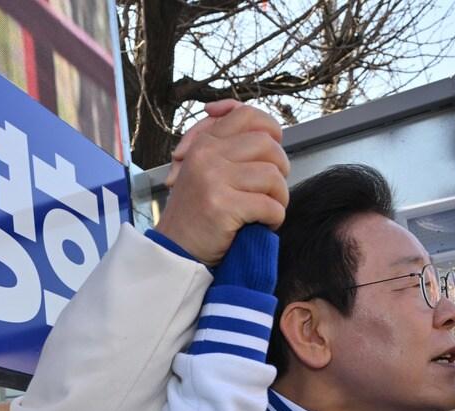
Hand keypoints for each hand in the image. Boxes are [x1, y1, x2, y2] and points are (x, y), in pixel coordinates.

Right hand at [154, 101, 288, 264]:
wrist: (174, 251)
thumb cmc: (195, 215)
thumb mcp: (203, 171)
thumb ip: (227, 149)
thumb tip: (266, 131)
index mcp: (204, 144)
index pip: (245, 115)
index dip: (269, 128)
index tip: (272, 147)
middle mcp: (207, 156)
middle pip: (267, 145)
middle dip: (280, 169)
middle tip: (272, 190)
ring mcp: (213, 180)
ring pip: (272, 175)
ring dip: (279, 197)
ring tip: (268, 211)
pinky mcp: (222, 206)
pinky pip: (269, 205)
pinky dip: (275, 218)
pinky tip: (263, 225)